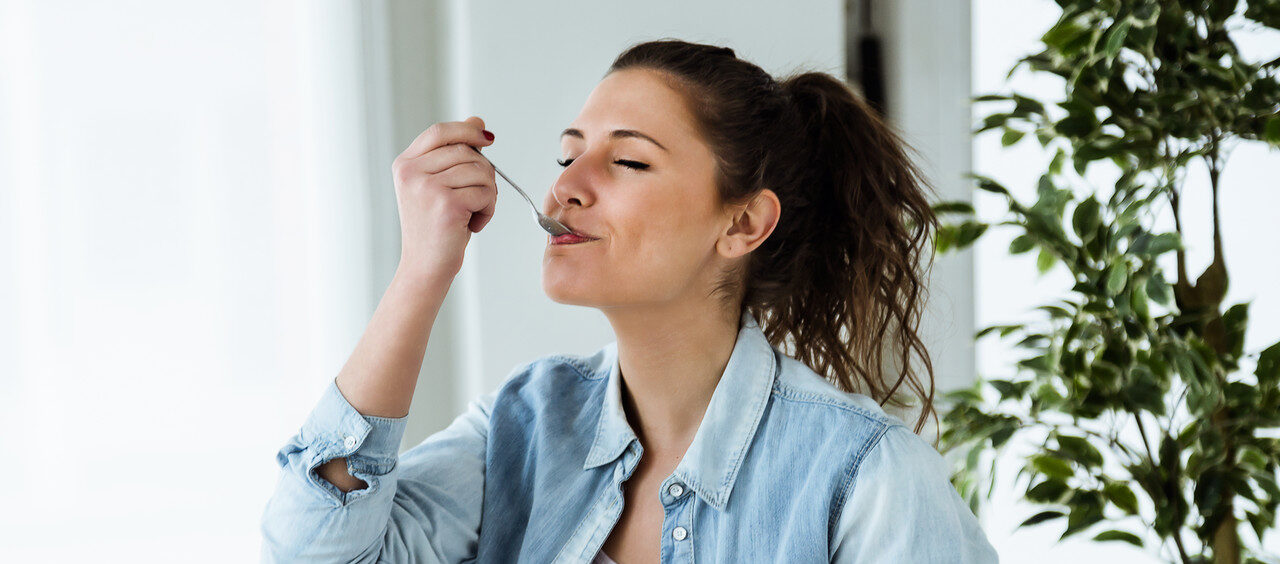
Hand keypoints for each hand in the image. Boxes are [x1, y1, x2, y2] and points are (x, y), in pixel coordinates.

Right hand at [390, 116, 495, 280]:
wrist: (425, 267)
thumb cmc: (435, 228)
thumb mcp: (438, 185)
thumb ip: (453, 153)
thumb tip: (477, 122)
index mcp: (405, 164)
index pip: (439, 132)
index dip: (466, 131)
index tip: (487, 140)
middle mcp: (411, 173)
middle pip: (466, 152)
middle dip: (483, 173)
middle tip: (478, 198)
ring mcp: (427, 188)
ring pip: (481, 172)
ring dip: (488, 194)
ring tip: (472, 214)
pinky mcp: (446, 204)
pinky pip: (485, 193)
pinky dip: (488, 210)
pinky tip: (473, 225)